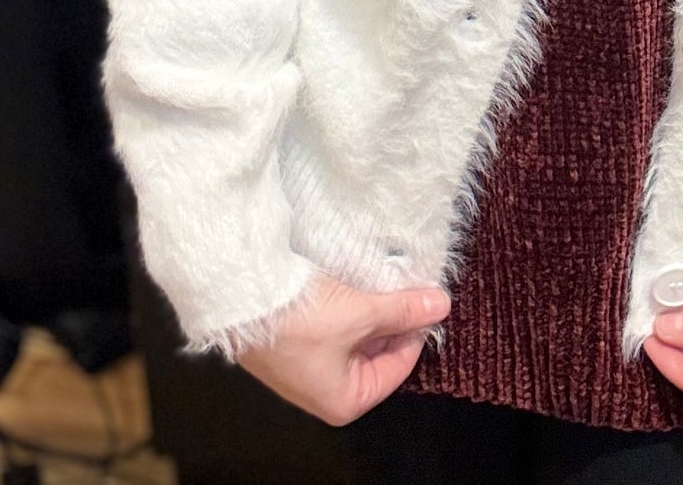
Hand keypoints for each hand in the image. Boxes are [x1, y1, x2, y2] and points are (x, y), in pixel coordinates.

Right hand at [235, 271, 449, 426]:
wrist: (243, 299)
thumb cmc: (298, 320)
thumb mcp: (361, 313)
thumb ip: (403, 310)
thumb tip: (439, 306)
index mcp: (345, 401)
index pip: (400, 366)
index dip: (416, 330)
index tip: (427, 299)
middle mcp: (328, 391)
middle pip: (379, 352)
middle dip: (393, 319)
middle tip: (408, 284)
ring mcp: (311, 368)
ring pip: (358, 336)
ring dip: (372, 310)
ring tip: (382, 281)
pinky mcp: (297, 344)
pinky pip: (337, 327)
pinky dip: (350, 307)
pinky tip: (355, 284)